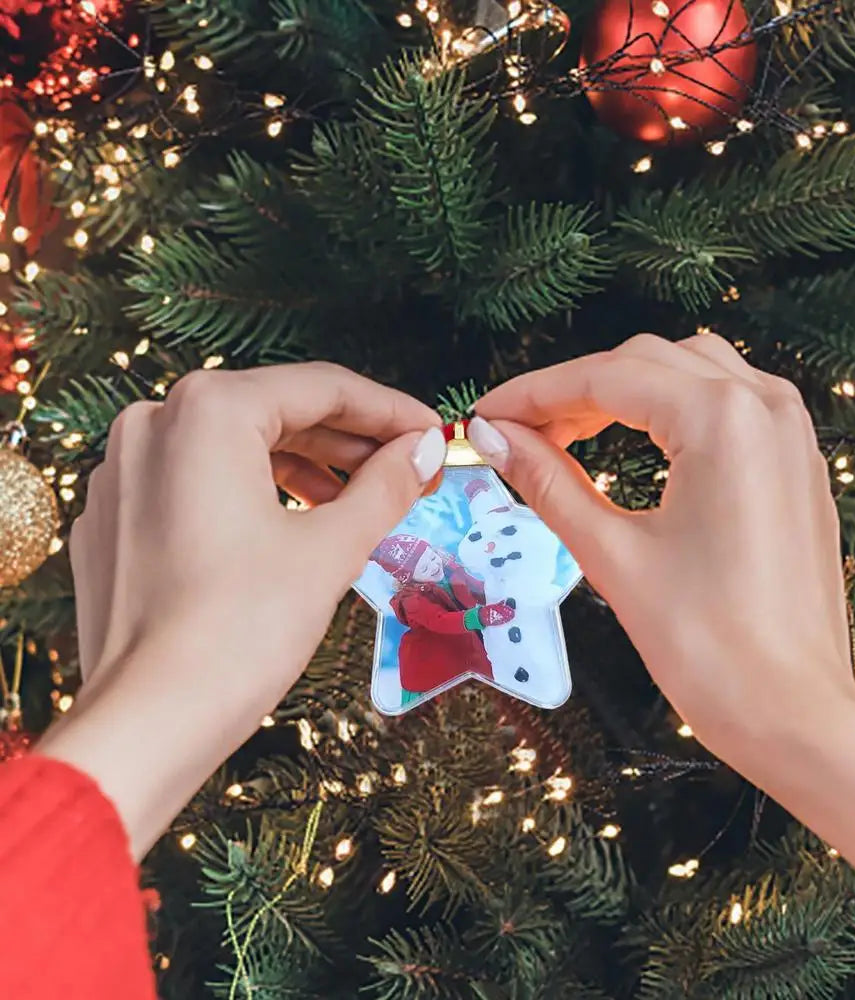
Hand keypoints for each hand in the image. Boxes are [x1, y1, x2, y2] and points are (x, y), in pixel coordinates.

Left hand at [37, 363, 445, 857]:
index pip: (321, 387)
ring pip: (234, 447)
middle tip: (407, 469)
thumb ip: (386, 484)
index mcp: (206, 412)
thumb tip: (424, 447)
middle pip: (275, 412)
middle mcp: (153, 423)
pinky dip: (253, 493)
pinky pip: (197, 482)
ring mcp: (124, 470)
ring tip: (359, 501)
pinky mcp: (114, 517)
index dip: (390, 410)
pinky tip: (293, 526)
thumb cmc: (242, 629)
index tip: (433, 433)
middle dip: (348, 441)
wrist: (149, 723)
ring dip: (304, 467)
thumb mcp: (331, 548)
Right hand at [472, 333, 854, 891]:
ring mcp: (790, 434)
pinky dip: (672, 410)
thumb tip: (495, 437)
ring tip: (569, 435)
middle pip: (646, 362)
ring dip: (624, 392)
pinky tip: (634, 444)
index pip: (604, 378)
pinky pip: (727, 405)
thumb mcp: (613, 555)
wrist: (794, 714)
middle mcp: (764, 408)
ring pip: (690, 372)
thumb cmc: (711, 646)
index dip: (533, 393)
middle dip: (574, 392)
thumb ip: (548, 482)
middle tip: (519, 433)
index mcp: (721, 420)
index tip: (485, 415)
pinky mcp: (797, 464)